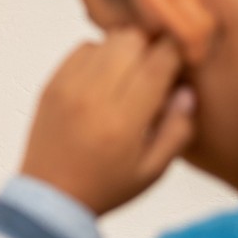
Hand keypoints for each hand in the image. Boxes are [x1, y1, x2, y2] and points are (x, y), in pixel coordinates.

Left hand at [20, 30, 196, 215]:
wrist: (51, 197)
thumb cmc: (107, 185)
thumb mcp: (154, 169)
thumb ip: (178, 128)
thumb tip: (186, 89)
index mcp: (122, 120)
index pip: (158, 63)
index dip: (178, 50)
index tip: (187, 53)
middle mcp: (92, 97)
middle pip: (132, 40)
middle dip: (152, 47)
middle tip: (157, 68)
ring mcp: (67, 87)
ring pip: (107, 40)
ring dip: (126, 50)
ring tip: (131, 76)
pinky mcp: (51, 84)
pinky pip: (82, 48)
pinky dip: (99, 54)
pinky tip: (105, 78)